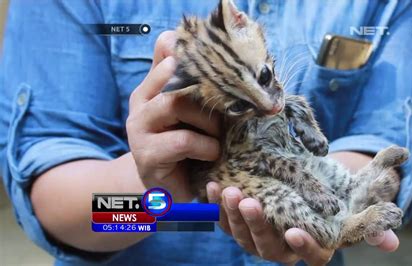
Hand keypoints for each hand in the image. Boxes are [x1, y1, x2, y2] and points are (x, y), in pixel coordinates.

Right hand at [126, 31, 220, 200]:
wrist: (166, 189)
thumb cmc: (186, 147)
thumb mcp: (195, 114)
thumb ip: (202, 89)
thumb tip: (229, 62)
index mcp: (152, 86)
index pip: (165, 48)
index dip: (190, 48)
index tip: (219, 63)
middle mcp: (141, 101)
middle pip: (173, 73)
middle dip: (208, 90)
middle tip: (228, 106)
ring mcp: (139, 127)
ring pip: (176, 104)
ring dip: (208, 121)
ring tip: (218, 135)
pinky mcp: (146, 155)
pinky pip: (183, 140)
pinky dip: (206, 146)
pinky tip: (212, 153)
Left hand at [207, 183, 399, 264]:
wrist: (304, 186)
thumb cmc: (330, 198)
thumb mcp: (353, 207)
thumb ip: (370, 224)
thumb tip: (392, 243)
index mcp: (313, 247)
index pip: (312, 256)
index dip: (303, 247)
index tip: (294, 231)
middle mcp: (283, 248)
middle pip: (268, 247)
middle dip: (257, 226)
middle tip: (249, 202)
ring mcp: (259, 238)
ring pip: (243, 236)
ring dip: (233, 215)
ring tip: (229, 190)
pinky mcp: (239, 224)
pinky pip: (225, 221)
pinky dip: (217, 206)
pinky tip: (214, 185)